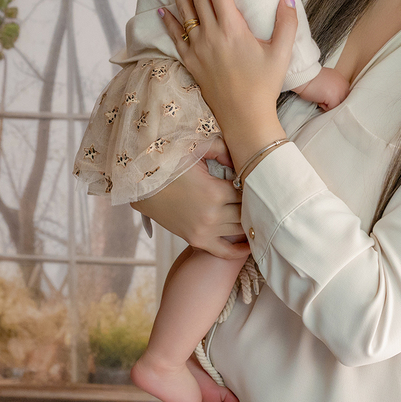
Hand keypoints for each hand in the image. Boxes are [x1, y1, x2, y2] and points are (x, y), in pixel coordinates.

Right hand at [131, 160, 249, 259]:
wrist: (143, 187)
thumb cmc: (169, 166)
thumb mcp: (195, 150)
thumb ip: (221, 149)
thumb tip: (239, 159)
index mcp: (216, 191)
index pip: (247, 192)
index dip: (252, 186)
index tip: (254, 181)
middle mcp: (213, 214)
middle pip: (246, 211)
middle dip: (252, 204)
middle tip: (257, 198)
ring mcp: (205, 230)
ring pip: (240, 230)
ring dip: (248, 222)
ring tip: (257, 216)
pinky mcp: (197, 240)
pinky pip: (225, 252)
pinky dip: (239, 250)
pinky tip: (249, 245)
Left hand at [160, 0, 292, 170]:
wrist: (244, 118)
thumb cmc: (265, 85)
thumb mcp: (281, 53)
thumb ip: (286, 24)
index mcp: (232, 28)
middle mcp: (211, 34)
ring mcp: (197, 48)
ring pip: (184, 10)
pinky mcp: (191, 62)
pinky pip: (175, 37)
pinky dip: (168, 21)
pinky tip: (162, 8)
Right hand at [293, 67, 349, 111]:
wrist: (304, 77)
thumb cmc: (311, 78)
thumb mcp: (328, 79)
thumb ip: (334, 85)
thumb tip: (333, 94)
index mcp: (342, 79)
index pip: (345, 93)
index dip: (336, 97)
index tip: (327, 95)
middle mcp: (343, 84)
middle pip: (343, 99)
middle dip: (334, 101)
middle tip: (323, 97)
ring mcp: (340, 91)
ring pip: (339, 104)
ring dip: (330, 104)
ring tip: (321, 98)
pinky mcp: (334, 98)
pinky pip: (332, 108)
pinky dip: (324, 107)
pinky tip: (319, 100)